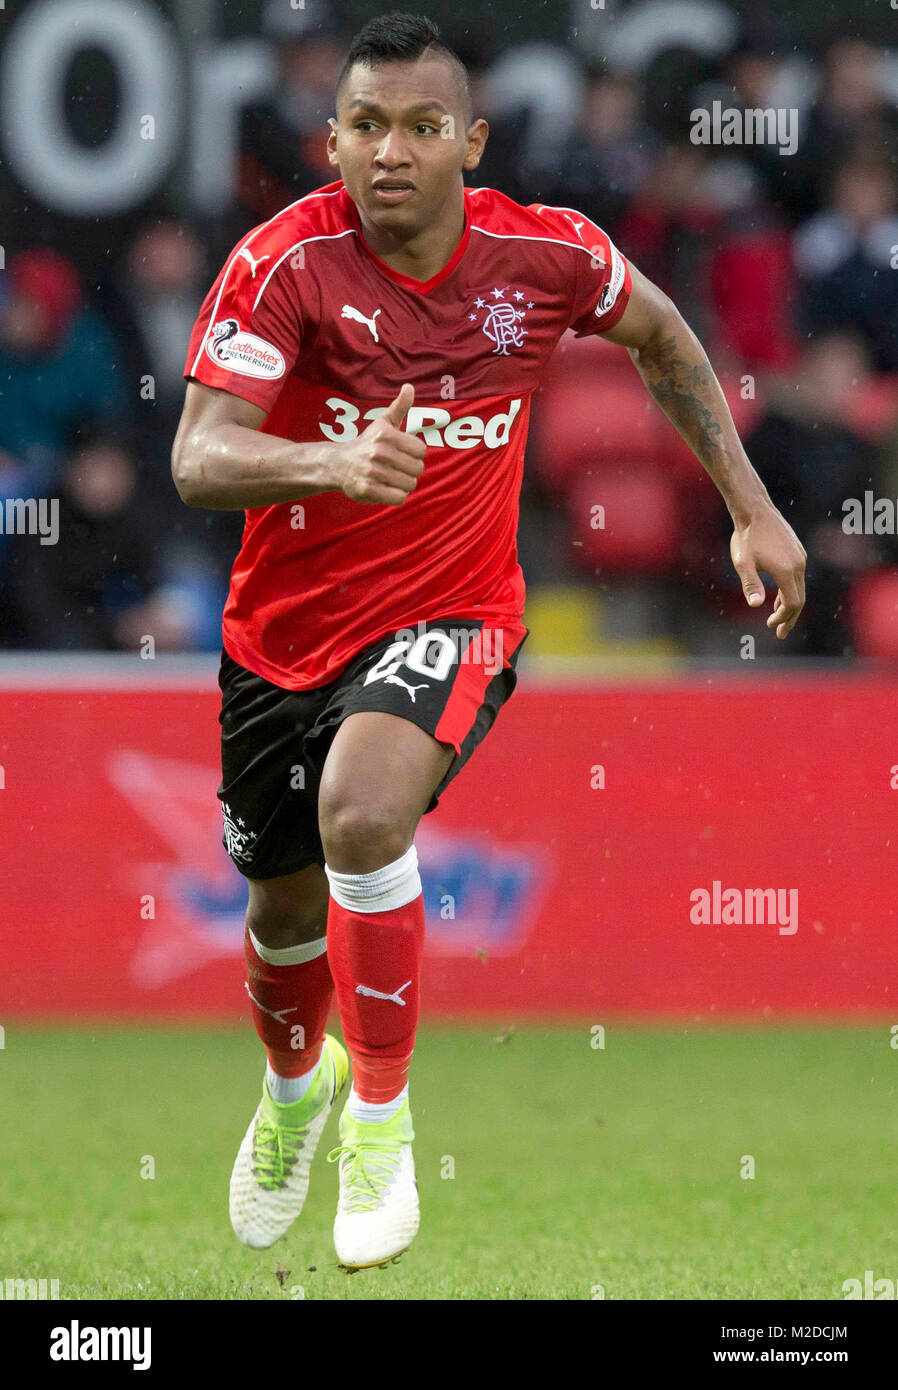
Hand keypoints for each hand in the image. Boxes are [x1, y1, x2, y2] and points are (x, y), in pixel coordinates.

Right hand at [333, 382, 424, 504]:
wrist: (337, 464)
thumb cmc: (367, 443)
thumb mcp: (383, 423)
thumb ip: (399, 407)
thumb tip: (409, 387)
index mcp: (386, 435)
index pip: (421, 450)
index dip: (414, 454)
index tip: (402, 453)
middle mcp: (379, 452)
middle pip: (417, 469)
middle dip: (410, 470)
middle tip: (396, 468)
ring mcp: (372, 472)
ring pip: (409, 484)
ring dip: (403, 484)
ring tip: (390, 478)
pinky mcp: (367, 490)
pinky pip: (398, 498)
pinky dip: (396, 496)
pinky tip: (386, 489)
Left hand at [730, 504, 806, 638]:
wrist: (755, 511)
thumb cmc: (746, 537)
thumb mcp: (743, 563)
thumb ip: (750, 584)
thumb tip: (756, 605)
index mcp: (786, 570)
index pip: (792, 603)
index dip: (783, 617)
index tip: (770, 625)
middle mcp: (799, 564)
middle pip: (800, 599)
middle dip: (789, 617)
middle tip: (779, 633)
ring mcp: (800, 557)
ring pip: (800, 588)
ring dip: (790, 605)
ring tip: (777, 618)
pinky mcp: (798, 552)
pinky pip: (798, 578)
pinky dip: (790, 591)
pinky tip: (779, 597)